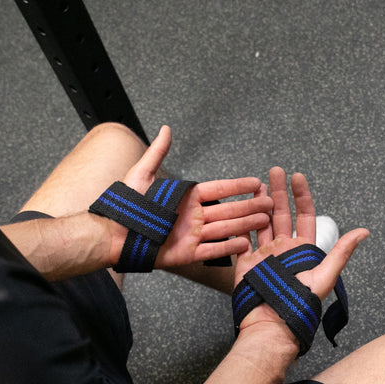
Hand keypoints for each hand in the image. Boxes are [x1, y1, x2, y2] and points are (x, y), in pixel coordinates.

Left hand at [118, 126, 272, 268]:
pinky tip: (245, 243)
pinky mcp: (187, 254)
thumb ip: (157, 152)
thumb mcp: (142, 174)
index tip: (256, 182)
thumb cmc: (128, 205)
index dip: (238, 186)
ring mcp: (192, 235)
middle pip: (228, 210)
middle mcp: (193, 216)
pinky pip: (212, 250)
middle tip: (270, 203)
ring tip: (265, 220)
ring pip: (226, 229)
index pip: (218, 189)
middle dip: (250, 206)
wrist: (114, 234)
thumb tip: (166, 129)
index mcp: (186, 197)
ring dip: (246, 225)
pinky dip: (228, 248)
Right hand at [234, 166, 368, 335]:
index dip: (302, 196)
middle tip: (275, 170)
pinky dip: (241, 223)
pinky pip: (242, 239)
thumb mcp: (325, 275)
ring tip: (257, 185)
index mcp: (302, 250)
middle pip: (280, 213)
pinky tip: (239, 208)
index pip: (304, 216)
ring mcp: (263, 255)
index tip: (297, 177)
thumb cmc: (299, 304)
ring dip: (259, 203)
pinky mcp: (246, 263)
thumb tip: (364, 231)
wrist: (272, 323)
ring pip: (261, 222)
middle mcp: (282, 249)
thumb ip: (341, 252)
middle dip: (278, 191)